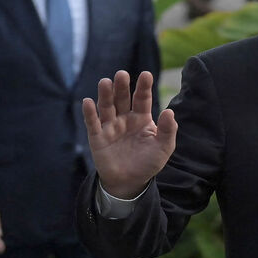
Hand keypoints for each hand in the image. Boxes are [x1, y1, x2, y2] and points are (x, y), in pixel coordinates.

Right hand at [81, 70, 176, 199]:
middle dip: (121, 86)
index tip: (146, 74)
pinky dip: (90, 113)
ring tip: (105, 82)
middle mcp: (124, 118)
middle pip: (122, 98)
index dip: (143, 87)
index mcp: (141, 118)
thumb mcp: (163, 148)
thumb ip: (168, 130)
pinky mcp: (97, 138)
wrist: (130, 182)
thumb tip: (169, 112)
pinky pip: (93, 123)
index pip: (142, 98)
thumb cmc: (148, 163)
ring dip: (105, 95)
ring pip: (106, 107)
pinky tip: (88, 102)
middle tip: (121, 74)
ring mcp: (110, 126)